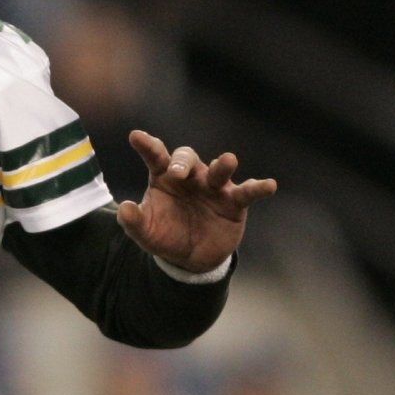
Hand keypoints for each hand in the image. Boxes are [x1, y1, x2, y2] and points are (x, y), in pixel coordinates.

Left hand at [115, 131, 275, 273]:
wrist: (191, 258)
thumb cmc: (166, 235)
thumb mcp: (146, 233)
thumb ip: (134, 222)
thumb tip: (124, 209)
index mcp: (164, 177)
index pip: (156, 156)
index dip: (147, 145)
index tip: (136, 136)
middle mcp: (191, 176)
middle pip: (187, 158)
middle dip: (183, 162)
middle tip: (176, 172)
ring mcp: (214, 186)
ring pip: (219, 170)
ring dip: (223, 165)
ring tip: (228, 160)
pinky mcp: (234, 201)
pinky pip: (247, 192)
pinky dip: (258, 187)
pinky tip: (269, 185)